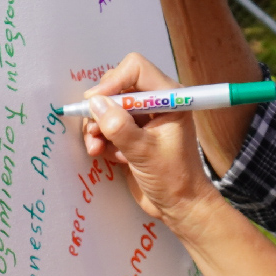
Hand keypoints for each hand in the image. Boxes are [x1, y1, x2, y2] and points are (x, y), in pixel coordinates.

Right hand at [77, 54, 225, 229]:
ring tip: (97, 148)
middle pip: (116, 86)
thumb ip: (119, 127)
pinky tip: (108, 156)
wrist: (180, 206)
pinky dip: (101, 139)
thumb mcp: (145, 153)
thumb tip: (95, 104)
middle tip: (94, 130)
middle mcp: (155, 103)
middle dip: (101, 108)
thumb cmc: (174, 178)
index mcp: (169, 97)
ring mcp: (142, 119)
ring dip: (97, 127)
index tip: (96, 103)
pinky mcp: (131, 134)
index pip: (135, 69)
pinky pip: (106, 126)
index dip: (113, 82)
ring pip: (107, 107)